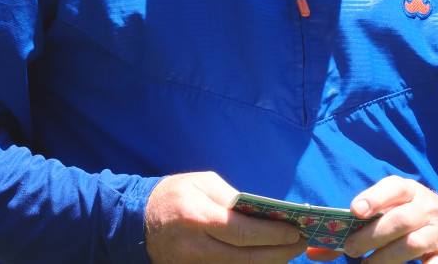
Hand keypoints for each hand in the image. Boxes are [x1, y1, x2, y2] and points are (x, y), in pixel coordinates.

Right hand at [144, 172, 307, 263]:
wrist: (136, 221)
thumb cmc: (173, 194)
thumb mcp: (202, 183)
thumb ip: (232, 198)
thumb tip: (262, 213)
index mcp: (198, 216)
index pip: (242, 232)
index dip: (272, 235)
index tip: (295, 230)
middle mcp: (196, 247)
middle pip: (245, 259)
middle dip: (279, 253)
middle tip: (300, 244)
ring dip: (268, 262)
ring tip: (289, 250)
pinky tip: (266, 258)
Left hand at [306, 176, 437, 263]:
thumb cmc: (415, 221)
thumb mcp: (392, 215)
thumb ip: (355, 230)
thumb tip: (313, 251)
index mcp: (411, 192)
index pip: (394, 187)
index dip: (374, 196)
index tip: (355, 209)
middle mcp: (428, 209)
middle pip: (400, 219)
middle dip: (372, 235)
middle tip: (349, 248)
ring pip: (412, 244)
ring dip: (385, 258)